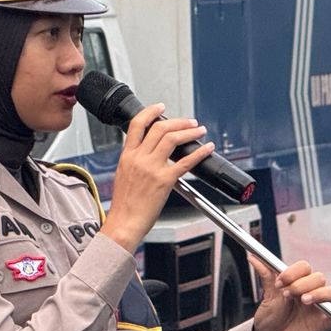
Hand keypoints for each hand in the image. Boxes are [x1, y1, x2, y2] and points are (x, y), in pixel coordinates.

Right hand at [101, 105, 213, 253]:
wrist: (124, 223)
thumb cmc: (124, 205)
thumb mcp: (123, 175)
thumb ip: (134, 162)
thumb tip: (147, 154)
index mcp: (127, 156)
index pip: (137, 124)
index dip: (151, 112)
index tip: (161, 108)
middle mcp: (139, 159)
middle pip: (160, 128)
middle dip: (178, 121)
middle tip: (189, 122)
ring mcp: (151, 168)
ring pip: (172, 139)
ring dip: (189, 131)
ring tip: (199, 130)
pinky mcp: (164, 181)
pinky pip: (186, 161)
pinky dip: (199, 152)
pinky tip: (207, 148)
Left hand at [249, 256, 330, 330]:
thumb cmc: (270, 318)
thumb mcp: (267, 296)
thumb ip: (265, 276)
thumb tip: (253, 257)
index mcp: (298, 282)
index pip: (304, 267)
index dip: (293, 272)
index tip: (279, 283)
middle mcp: (311, 292)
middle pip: (318, 277)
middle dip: (301, 284)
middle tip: (287, 294)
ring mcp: (320, 307)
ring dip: (319, 294)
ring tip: (303, 300)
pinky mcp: (325, 323)